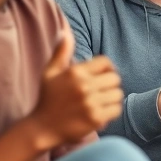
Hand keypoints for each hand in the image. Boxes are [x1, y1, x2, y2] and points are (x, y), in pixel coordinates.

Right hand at [30, 20, 122, 146]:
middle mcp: (84, 86)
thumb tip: (65, 32)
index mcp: (75, 72)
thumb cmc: (48, 98)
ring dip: (112, 97)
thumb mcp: (50, 72)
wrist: (42, 128)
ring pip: (118, 94)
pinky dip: (111, 111)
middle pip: (115, 78)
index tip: (102, 75)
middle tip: (101, 90)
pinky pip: (116, 109)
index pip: (106, 62)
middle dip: (109, 83)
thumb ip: (61, 52)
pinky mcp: (96, 118)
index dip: (107, 68)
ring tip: (101, 100)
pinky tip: (101, 111)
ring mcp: (91, 103)